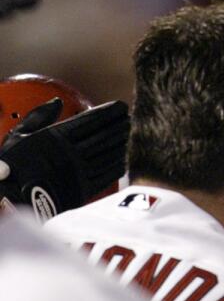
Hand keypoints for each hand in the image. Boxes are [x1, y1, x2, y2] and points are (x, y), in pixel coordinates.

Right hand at [0, 99, 127, 219]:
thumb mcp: (19, 136)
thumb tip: (57, 101)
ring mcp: (79, 171)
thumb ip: (39, 117)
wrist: (13, 199)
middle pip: (103, 136)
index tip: (121, 107)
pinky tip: (125, 156)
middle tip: (132, 118)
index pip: (89, 121)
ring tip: (132, 134)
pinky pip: (106, 173)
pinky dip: (118, 163)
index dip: (107, 113)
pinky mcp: (84, 189)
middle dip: (120, 126)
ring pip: (107, 153)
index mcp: (56, 138)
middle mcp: (71, 153)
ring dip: (122, 142)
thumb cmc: (14, 165)